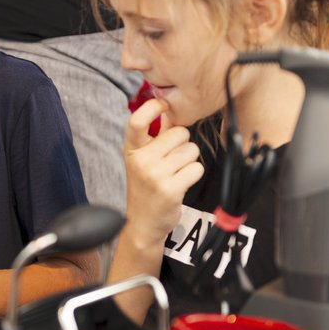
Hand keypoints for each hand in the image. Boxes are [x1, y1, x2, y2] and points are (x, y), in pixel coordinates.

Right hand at [123, 99, 203, 244]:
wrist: (142, 223)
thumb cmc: (145, 187)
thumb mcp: (142, 159)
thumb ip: (155, 136)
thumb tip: (170, 108)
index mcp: (132, 149)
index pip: (137, 120)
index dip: (153, 107)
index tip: (164, 106)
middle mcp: (141, 159)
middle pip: (179, 133)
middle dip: (183, 144)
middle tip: (173, 159)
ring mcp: (155, 174)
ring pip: (191, 150)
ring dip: (190, 160)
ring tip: (176, 173)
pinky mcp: (171, 188)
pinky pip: (197, 168)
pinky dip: (194, 174)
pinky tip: (182, 182)